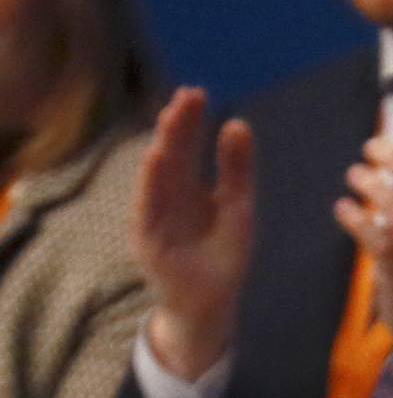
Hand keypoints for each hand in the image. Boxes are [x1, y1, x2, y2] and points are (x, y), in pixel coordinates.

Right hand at [136, 88, 255, 379]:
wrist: (211, 303)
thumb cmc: (224, 255)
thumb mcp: (238, 209)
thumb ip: (237, 170)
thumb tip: (238, 123)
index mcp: (188, 184)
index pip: (187, 145)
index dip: (191, 121)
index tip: (198, 93)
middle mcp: (168, 194)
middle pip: (172, 153)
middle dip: (178, 126)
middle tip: (187, 97)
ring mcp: (155, 214)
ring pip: (158, 176)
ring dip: (163, 147)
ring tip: (170, 120)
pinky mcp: (148, 238)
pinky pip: (148, 207)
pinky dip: (150, 184)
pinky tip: (155, 160)